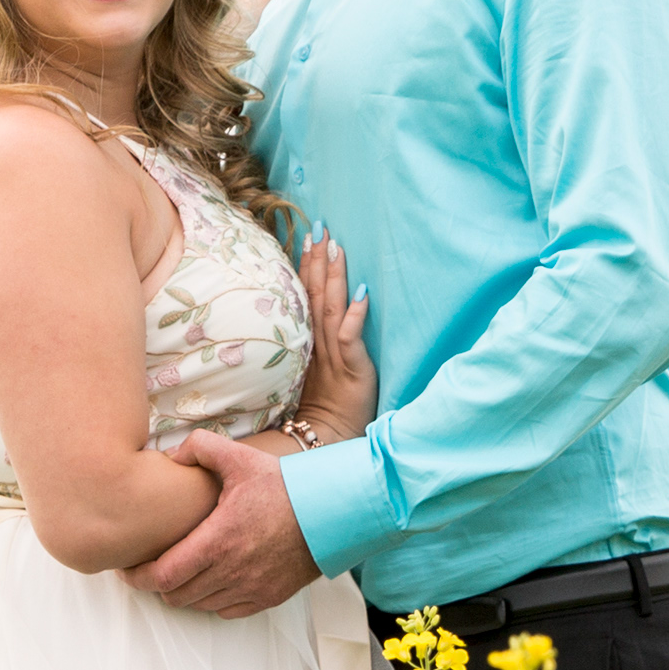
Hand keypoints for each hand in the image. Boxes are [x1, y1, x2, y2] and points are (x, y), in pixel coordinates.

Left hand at [123, 431, 321, 618]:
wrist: (334, 513)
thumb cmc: (286, 486)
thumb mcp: (240, 458)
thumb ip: (200, 449)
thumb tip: (170, 456)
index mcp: (218, 541)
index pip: (162, 576)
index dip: (136, 577)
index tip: (126, 569)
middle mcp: (231, 572)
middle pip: (174, 595)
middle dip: (156, 584)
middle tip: (148, 566)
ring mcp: (251, 590)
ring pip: (198, 605)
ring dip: (183, 592)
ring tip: (178, 570)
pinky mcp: (267, 598)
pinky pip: (225, 611)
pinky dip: (210, 600)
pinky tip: (209, 579)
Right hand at [292, 233, 372, 440]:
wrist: (325, 442)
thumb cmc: (322, 411)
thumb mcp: (313, 373)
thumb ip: (313, 346)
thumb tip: (312, 318)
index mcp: (307, 342)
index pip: (306, 297)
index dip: (306, 267)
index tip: (306, 237)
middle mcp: (317, 343)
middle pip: (316, 295)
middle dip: (317, 260)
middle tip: (319, 227)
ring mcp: (333, 355)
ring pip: (330, 308)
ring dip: (334, 277)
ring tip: (336, 247)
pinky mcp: (351, 369)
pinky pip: (350, 337)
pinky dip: (356, 315)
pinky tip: (362, 293)